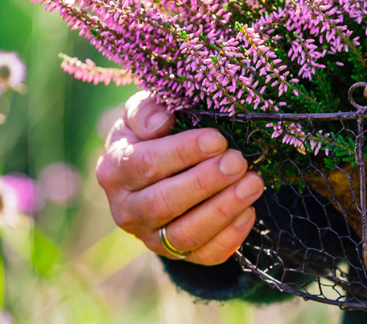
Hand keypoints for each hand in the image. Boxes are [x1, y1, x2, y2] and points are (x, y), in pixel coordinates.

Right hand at [95, 91, 263, 264]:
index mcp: (114, 171)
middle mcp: (126, 210)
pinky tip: (249, 212)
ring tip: (252, 184)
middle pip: (162, 203)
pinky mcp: (177, 254)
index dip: (183, 152)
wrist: (158, 170)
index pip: (145, 165)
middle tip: (238, 162)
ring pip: (184, 234)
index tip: (217, 140)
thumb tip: (160, 123)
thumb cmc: (153, 134)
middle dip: (205, 183)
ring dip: (222, 210)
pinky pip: (204, 255)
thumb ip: (145, 111)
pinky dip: (229, 237)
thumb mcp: (142, 113)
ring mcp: (150, 237)